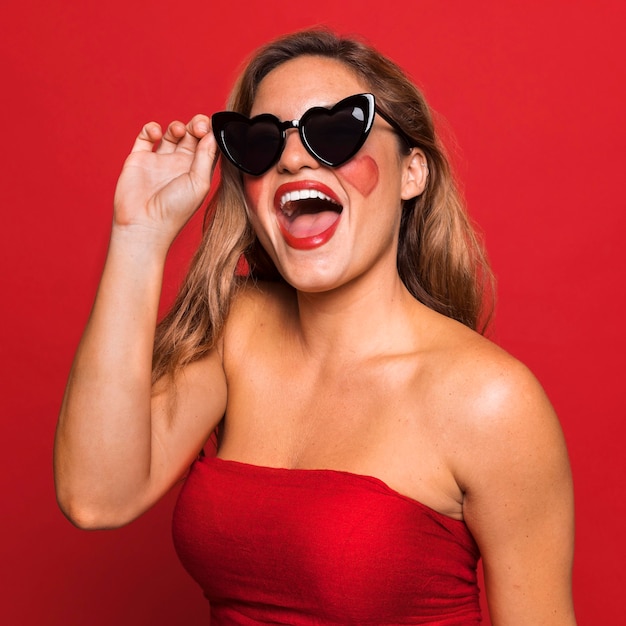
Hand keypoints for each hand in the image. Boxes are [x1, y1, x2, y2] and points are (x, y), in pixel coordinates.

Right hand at [113, 115, 216, 245]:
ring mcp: (160, 161)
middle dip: (197, 125)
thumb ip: (206, 157)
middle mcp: (180, 165)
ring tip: (178, 132)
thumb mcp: (199, 183)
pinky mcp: (139, 158)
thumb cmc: (175, 210)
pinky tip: (156, 133)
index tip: (209, 129)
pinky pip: (146, 136)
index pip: (208, 145)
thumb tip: (214, 133)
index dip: (211, 132)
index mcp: (197, 172)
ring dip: (177, 126)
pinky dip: (151, 128)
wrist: (144, 224)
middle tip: (197, 127)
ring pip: (171, 133)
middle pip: (192, 135)